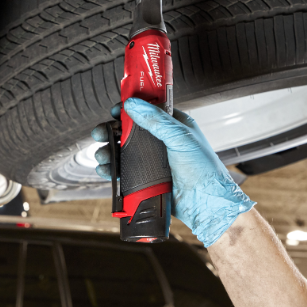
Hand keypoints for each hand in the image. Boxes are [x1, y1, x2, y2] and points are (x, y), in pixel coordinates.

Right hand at [92, 98, 254, 246]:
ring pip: (123, 151)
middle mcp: (161, 141)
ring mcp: (152, 160)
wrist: (206, 203)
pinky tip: (105, 170)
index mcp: (172, 126)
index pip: (147, 110)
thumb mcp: (180, 137)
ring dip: (109, 150)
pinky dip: (112, 170)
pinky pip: (124, 171)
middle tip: (100, 133)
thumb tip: (133, 103)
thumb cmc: (203, 169)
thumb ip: (156, 120)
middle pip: (129, 131)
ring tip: (102, 154)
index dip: (129, 109)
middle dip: (111, 131)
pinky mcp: (146, 179)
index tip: (114, 110)